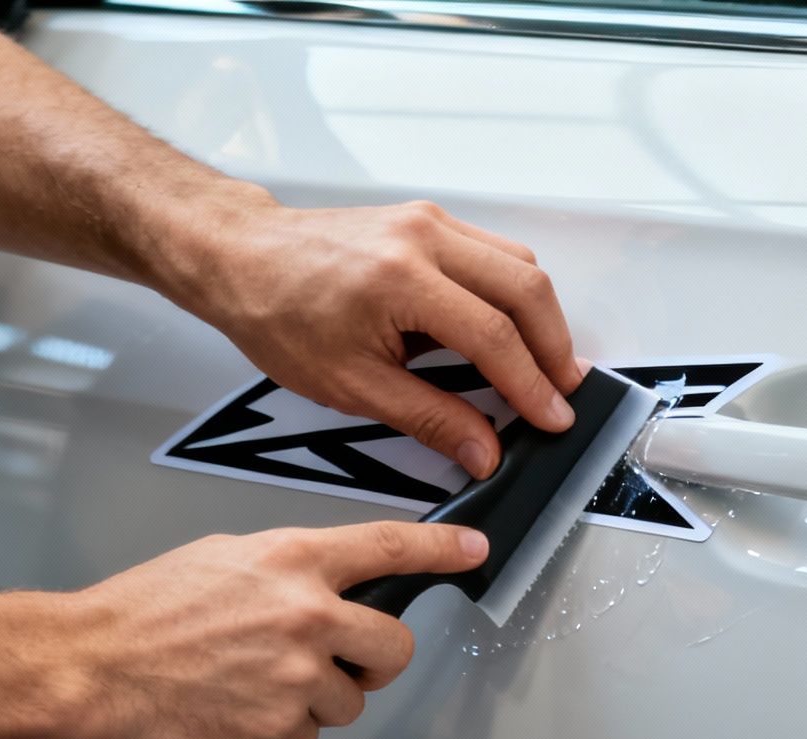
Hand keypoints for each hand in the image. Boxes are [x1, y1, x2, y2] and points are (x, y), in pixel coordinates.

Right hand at [61, 522, 487, 738]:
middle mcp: (307, 615)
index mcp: (293, 561)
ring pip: (349, 701)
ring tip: (253, 681)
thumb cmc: (145, 609)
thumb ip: (287, 571)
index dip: (443, 551)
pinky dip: (279, 730)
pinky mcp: (277, 730)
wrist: (91, 664)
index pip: (390, 548)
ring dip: (316, 699)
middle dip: (377, 659)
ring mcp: (296, 677)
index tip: (474, 552)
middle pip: (395, 647)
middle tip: (344, 659)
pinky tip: (234, 707)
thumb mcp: (225, 558)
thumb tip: (325, 589)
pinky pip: (305, 737)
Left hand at [164, 191, 583, 478]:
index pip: (493, 335)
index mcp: (401, 280)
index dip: (531, 384)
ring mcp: (429, 221)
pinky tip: (510, 330)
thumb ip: (429, 417)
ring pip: (520, 264)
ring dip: (541, 318)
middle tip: (562, 395)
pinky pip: (495, 251)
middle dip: (554, 348)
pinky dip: (514, 293)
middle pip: (526, 289)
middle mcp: (424, 238)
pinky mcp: (428, 220)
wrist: (243, 258)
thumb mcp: (351, 384)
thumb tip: (484, 449)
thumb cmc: (280, 315)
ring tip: (544, 367)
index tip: (553, 418)